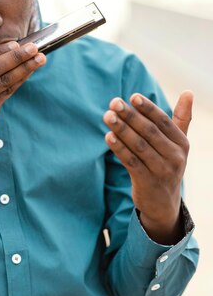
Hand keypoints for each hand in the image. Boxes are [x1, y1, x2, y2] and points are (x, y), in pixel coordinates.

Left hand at [103, 90, 193, 243]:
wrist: (163, 204)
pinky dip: (119, 149)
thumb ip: (181, 119)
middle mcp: (175, 157)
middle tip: (114, 103)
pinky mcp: (146, 182)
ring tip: (107, 116)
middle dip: (130, 116)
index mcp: (181, 144)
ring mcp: (161, 171)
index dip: (148, 108)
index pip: (163, 122)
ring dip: (121, 130)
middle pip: (149, 132)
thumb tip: (188, 91)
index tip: (132, 96)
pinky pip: (130, 162)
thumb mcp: (178, 144)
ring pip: (138, 146)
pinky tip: (108, 137)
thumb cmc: (167, 165)